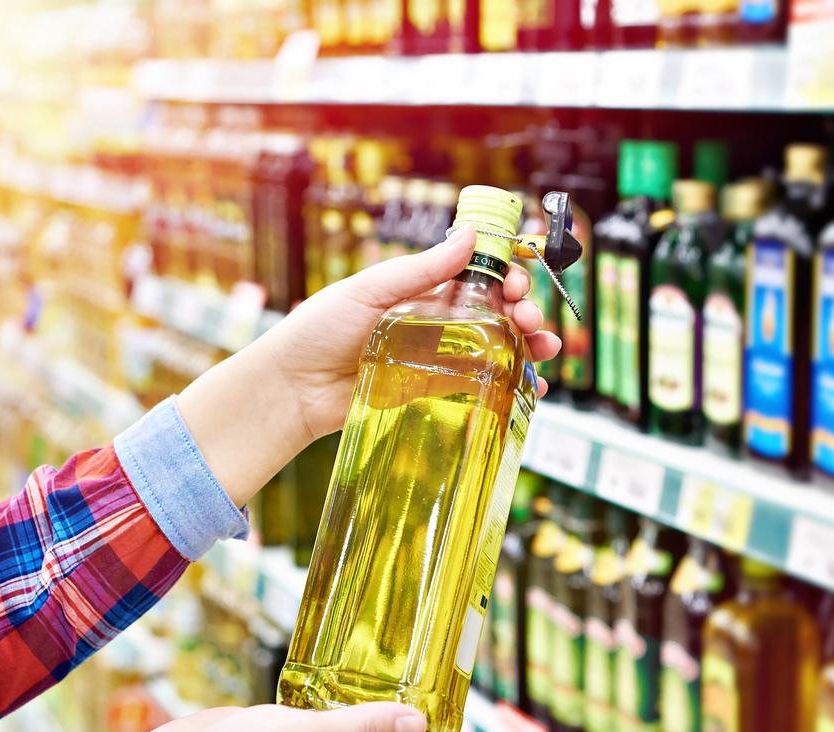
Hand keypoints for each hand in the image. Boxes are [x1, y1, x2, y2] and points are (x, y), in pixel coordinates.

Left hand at [259, 225, 560, 439]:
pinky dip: (513, 383)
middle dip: (524, 308)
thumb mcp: (368, 291)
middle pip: (497, 310)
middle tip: (528, 316)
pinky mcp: (433, 392)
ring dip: (529, 344)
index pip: (477, 274)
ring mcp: (437, 358)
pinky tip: (532, 384)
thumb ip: (420, 270)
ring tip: (542, 348)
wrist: (292, 389)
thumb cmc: (318, 330)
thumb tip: (469, 236)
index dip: (505, 273)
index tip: (518, 278)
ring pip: (498, 346)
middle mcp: (435, 320)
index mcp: (421, 289)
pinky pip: (481, 385)